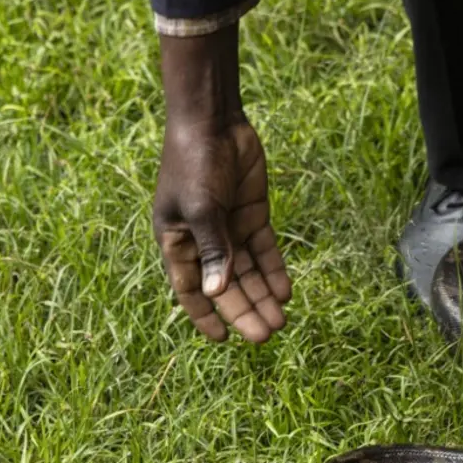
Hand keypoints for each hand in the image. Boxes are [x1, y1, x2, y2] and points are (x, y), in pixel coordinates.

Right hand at [152, 26, 290, 343]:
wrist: (213, 121)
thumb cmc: (193, 163)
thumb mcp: (201, 208)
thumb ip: (213, 249)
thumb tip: (219, 290)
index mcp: (177, 242)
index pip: (191, 289)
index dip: (206, 316)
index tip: (223, 341)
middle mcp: (202, 240)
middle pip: (227, 285)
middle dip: (245, 310)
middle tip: (267, 335)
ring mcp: (228, 228)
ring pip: (248, 271)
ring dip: (263, 295)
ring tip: (282, 320)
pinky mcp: (251, 214)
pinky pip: (264, 250)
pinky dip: (274, 270)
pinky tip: (286, 291)